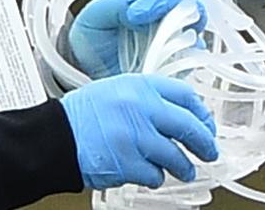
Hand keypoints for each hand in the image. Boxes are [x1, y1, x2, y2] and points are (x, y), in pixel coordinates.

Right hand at [60, 74, 217, 189]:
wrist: (55, 137)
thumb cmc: (83, 115)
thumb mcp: (116, 90)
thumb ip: (148, 98)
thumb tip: (181, 114)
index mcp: (139, 86)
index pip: (186, 95)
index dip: (202, 113)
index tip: (205, 124)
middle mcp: (140, 108)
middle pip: (189, 126)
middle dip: (205, 143)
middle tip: (209, 152)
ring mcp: (134, 137)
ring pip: (176, 156)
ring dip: (184, 167)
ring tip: (185, 170)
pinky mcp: (127, 164)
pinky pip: (156, 175)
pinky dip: (157, 177)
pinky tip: (150, 173)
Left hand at [69, 0, 206, 78]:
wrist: (100, 83)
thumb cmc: (95, 50)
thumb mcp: (92, 19)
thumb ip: (114, 3)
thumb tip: (136, 2)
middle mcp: (166, 8)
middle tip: (139, 15)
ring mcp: (179, 31)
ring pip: (197, 11)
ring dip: (177, 17)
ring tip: (154, 32)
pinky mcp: (186, 56)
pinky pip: (197, 46)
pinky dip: (184, 45)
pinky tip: (164, 52)